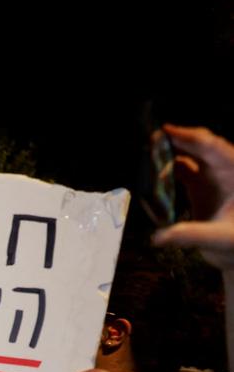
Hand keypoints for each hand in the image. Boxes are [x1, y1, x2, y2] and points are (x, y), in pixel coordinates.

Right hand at [154, 125, 233, 271]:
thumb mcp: (219, 239)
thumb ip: (189, 235)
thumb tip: (157, 237)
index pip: (214, 148)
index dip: (190, 137)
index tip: (166, 131)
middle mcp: (225, 171)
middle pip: (200, 147)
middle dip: (176, 141)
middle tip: (150, 139)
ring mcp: (213, 179)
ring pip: (190, 157)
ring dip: (170, 155)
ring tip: (146, 153)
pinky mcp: (202, 188)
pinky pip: (183, 171)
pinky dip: (168, 170)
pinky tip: (152, 173)